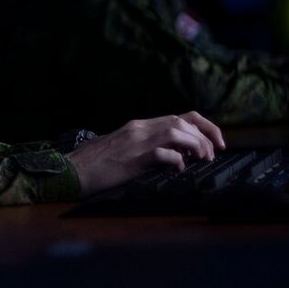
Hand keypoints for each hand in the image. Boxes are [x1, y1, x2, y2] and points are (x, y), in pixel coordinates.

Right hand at [65, 111, 225, 194]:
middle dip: (206, 137)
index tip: (216, 143)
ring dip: (196, 145)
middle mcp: (140, 128)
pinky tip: (178, 169)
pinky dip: (177, 160)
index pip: (181, 117)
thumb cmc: (95, 164)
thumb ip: (146, 145)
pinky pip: (163, 153)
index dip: (204, 127)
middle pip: (184, 121)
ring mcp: (136, 141)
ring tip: (201, 160)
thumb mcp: (124, 148)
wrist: (72, 170)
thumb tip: (174, 154)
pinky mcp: (133, 158)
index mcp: (139, 126)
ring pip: (177, 132)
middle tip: (212, 154)